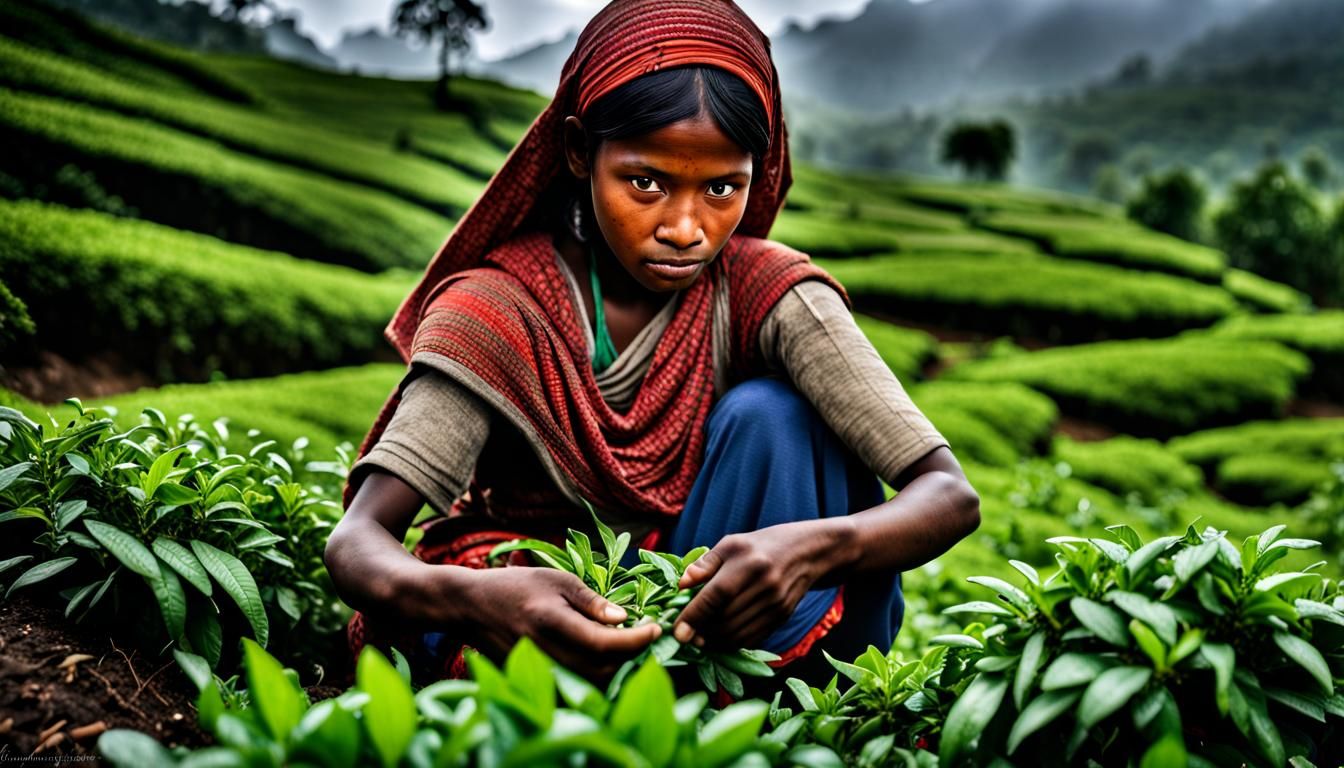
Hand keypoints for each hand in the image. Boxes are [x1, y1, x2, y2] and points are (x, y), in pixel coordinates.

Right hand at [457, 566, 661, 679]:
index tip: (655, 628)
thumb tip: (625, 619)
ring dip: (616, 669)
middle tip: (646, 637)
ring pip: (589, 684)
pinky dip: (595, 677)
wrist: (472, 607)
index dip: (636, 640)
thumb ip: (591, 601)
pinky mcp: (532, 680)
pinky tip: (604, 658)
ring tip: (628, 646)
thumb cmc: (517, 586)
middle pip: (601, 669)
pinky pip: (573, 686)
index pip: (603, 642)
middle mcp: (543, 649)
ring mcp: (536, 669)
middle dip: (631, 657)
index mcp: (550, 619)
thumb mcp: (557, 579)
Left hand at [672, 521, 840, 649]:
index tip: (676, 631)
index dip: (694, 615)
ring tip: (699, 637)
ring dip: (714, 641)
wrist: (807, 552)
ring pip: (737, 634)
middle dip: (700, 632)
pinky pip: (752, 639)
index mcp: (748, 563)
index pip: (716, 595)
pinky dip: (732, 643)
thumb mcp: (732, 544)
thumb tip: (681, 584)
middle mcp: (764, 586)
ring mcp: (776, 604)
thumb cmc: (762, 545)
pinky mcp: (782, 617)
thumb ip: (705, 564)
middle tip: (685, 633)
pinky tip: (720, 637)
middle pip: (725, 619)